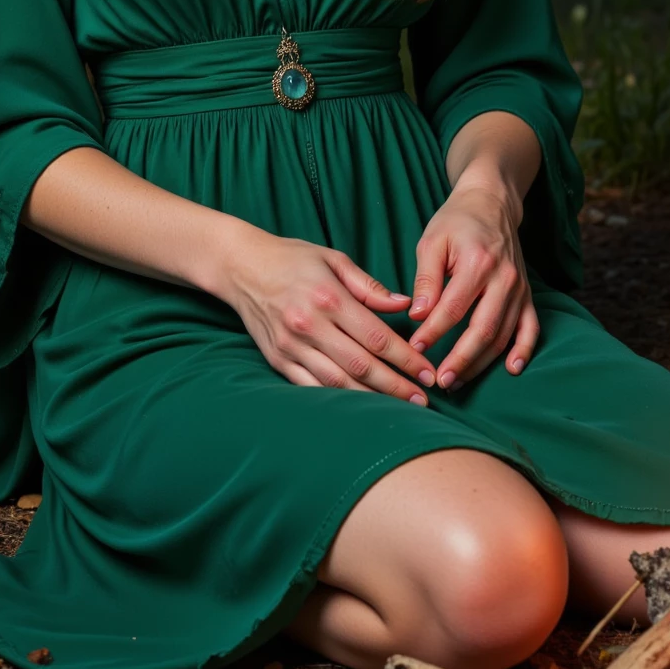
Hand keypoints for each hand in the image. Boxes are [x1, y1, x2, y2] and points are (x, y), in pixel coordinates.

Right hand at [220, 230, 438, 405]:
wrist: (241, 266)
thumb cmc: (292, 258)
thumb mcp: (333, 259)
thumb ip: (369, 286)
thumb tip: (404, 305)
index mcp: (328, 297)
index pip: (376, 337)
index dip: (406, 358)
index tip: (428, 372)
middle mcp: (309, 324)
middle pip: (361, 365)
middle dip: (396, 386)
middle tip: (424, 400)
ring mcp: (291, 346)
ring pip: (338, 383)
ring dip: (371, 400)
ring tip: (399, 410)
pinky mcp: (278, 359)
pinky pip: (310, 388)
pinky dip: (336, 401)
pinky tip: (358, 409)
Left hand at [406, 168, 539, 389]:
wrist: (492, 202)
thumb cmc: (456, 221)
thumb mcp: (432, 242)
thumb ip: (426, 280)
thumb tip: (418, 316)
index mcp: (478, 262)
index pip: (453, 308)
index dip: (433, 333)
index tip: (415, 350)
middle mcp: (504, 278)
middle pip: (483, 329)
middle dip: (460, 360)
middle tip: (440, 381)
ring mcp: (519, 288)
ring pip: (504, 335)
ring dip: (482, 362)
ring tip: (459, 381)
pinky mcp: (528, 293)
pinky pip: (531, 328)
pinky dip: (524, 350)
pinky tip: (511, 370)